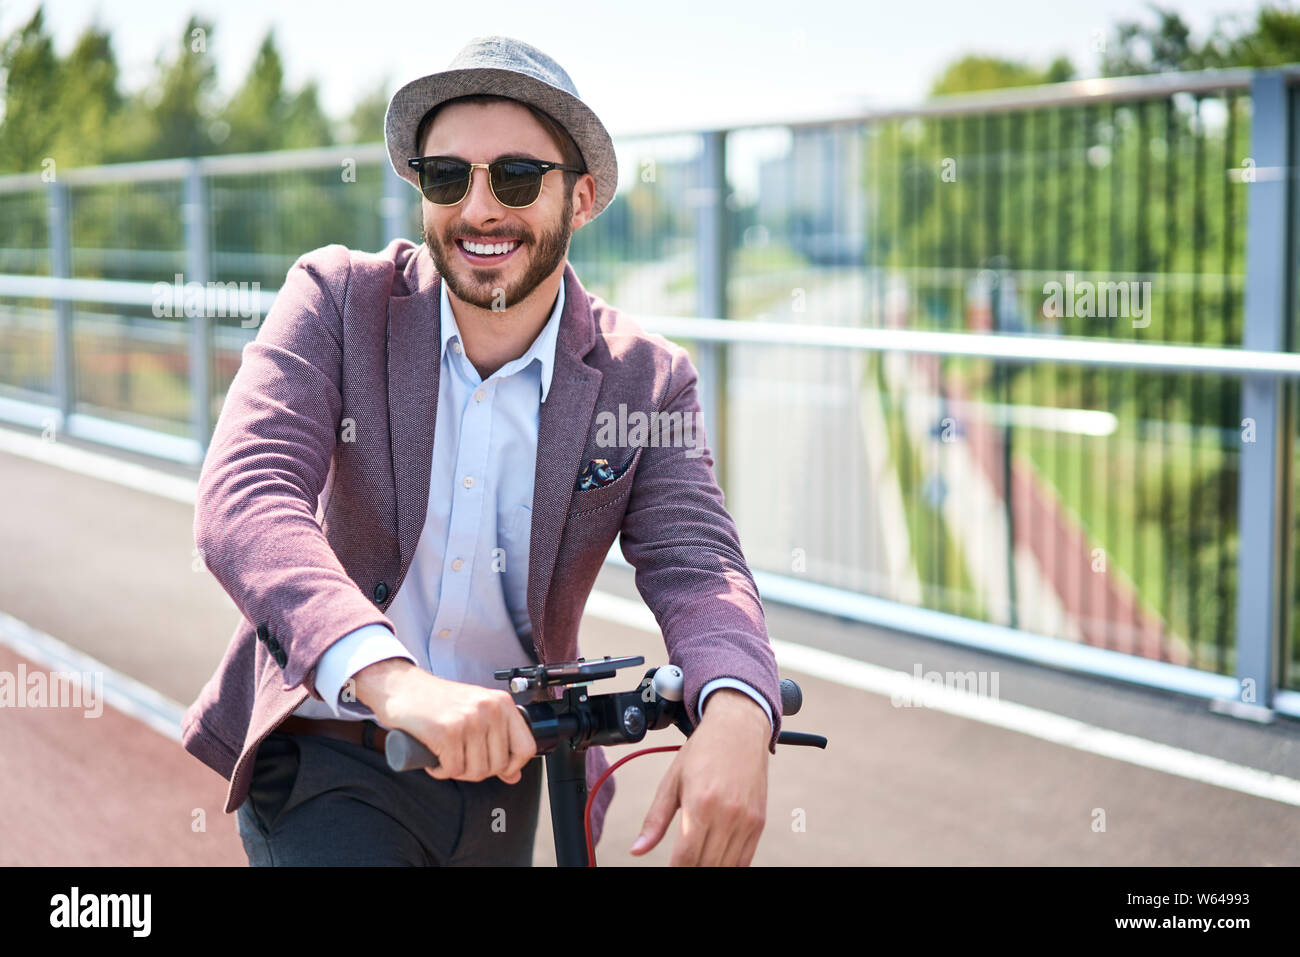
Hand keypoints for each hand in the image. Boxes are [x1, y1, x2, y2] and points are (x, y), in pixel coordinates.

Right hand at [354, 658, 535, 784]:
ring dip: (458, 771)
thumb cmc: (437, 701)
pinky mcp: (447, 732)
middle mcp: (489, 709)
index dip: (512, 766)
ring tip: (446, 756)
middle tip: (459, 759)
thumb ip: (498, 739)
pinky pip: (453, 770)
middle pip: (498, 765)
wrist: (400, 687)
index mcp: (502, 703)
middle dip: (477, 771)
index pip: (526, 747)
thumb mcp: (475, 713)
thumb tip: (514, 775)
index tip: (496, 768)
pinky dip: (441, 771)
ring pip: (476, 771)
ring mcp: (469, 720)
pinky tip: (435, 759)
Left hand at [630, 688, 769, 864]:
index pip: (686, 858)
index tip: (668, 872)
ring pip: (727, 867)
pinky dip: (730, 867)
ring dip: (710, 870)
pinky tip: (716, 862)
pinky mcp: (759, 822)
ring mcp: (746, 820)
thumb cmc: (703, 751)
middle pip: (707, 866)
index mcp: (700, 804)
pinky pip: (745, 859)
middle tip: (681, 868)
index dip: (675, 872)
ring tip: (696, 864)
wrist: (739, 728)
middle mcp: (726, 815)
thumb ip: (655, 819)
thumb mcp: (672, 781)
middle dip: (691, 872)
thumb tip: (637, 849)